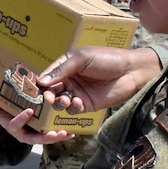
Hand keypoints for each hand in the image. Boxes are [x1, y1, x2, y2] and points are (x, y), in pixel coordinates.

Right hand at [0, 98, 70, 145]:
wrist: (15, 114)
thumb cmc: (8, 110)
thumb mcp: (1, 108)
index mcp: (14, 127)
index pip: (16, 124)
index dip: (22, 118)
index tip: (30, 111)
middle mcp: (25, 133)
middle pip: (35, 137)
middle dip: (45, 137)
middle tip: (54, 134)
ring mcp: (35, 134)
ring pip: (46, 137)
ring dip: (56, 136)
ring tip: (65, 133)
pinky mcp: (44, 132)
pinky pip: (54, 134)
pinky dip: (63, 134)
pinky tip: (73, 132)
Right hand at [37, 45, 162, 115]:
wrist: (131, 72)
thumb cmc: (108, 59)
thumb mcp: (82, 59)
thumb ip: (62, 69)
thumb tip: (41, 81)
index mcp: (66, 65)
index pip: (48, 75)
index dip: (41, 82)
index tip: (36, 88)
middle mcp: (69, 79)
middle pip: (51, 90)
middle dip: (47, 95)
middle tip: (48, 98)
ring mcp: (77, 92)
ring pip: (59, 101)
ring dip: (59, 102)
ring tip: (65, 100)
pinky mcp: (86, 104)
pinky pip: (72, 110)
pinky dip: (71, 108)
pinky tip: (77, 102)